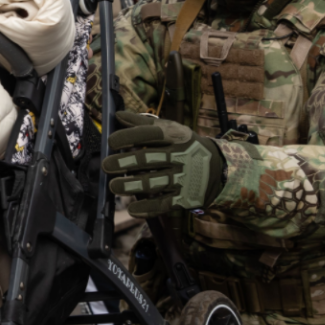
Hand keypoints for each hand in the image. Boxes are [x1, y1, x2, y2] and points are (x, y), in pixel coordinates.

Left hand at [101, 111, 224, 217]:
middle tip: (106, 166)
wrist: (218, 170)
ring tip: (113, 187)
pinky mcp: (184, 197)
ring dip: (131, 186)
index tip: (111, 142)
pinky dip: (147, 208)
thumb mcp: (171, 131)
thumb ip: (143, 124)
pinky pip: (163, 204)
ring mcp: (182, 178)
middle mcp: (180, 157)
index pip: (151, 134)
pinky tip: (132, 208)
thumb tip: (118, 116)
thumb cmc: (185, 146)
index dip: (130, 137)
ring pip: (153, 183)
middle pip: (149, 159)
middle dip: (125, 163)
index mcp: (175, 137)